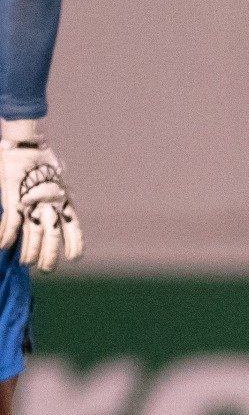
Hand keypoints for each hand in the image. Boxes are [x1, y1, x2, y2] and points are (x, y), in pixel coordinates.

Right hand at [0, 121, 82, 272]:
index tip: (76, 258)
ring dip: (30, 251)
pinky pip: (10, 222)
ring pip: (33, 233)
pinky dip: (6, 235)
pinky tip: (4, 247)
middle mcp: (51, 203)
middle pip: (52, 235)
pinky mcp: (14, 198)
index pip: (73, 226)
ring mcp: (33, 201)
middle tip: (47, 270)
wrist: (29, 145)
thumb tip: (64, 200)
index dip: (75, 243)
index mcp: (64, 199)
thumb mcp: (59, 179)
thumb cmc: (43, 161)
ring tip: (27, 263)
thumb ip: (60, 194)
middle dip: (50, 255)